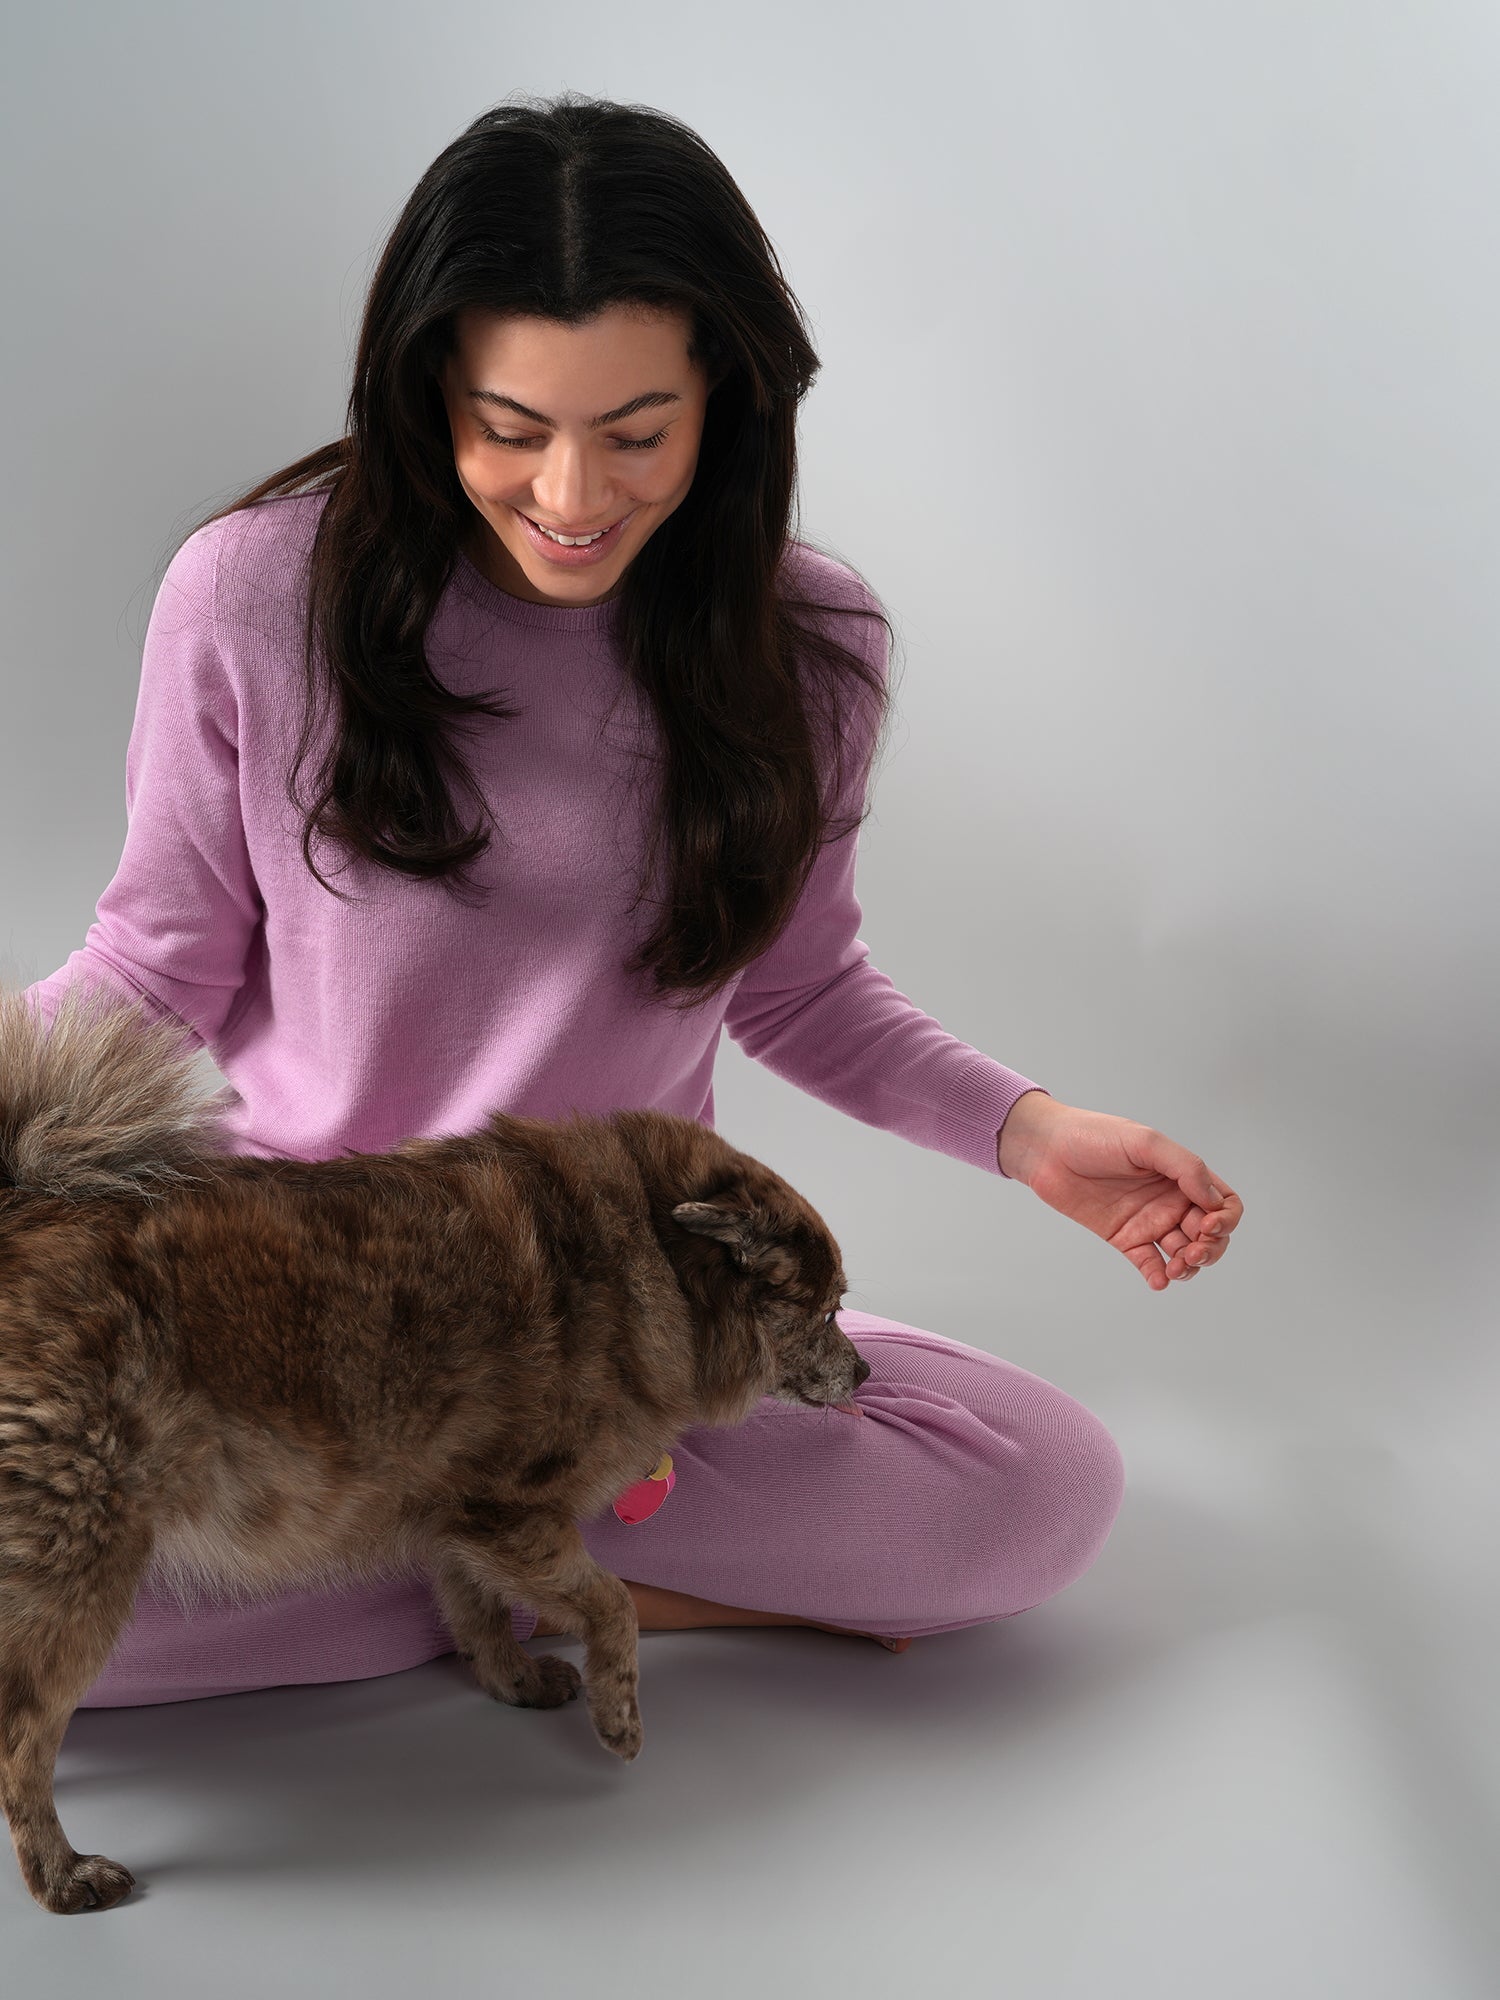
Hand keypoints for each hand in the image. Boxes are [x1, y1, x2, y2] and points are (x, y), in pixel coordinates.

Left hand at [997, 1093, 1241, 1291]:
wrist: (1047, 1150)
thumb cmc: (1095, 1136)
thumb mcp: (1145, 1142)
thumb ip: (1184, 1167)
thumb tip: (1214, 1201)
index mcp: (1182, 1176)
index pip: (1224, 1204)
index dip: (1226, 1219)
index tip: (1207, 1224)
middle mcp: (1171, 1200)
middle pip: (1211, 1236)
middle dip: (1211, 1249)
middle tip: (1192, 1252)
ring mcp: (1148, 1221)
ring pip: (1184, 1254)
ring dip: (1189, 1267)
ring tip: (1175, 1267)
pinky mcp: (1124, 1238)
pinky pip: (1149, 1263)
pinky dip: (1158, 1276)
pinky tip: (1158, 1280)